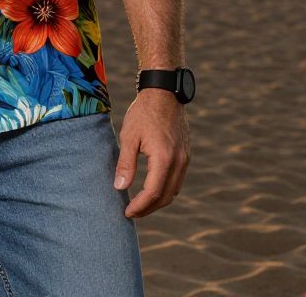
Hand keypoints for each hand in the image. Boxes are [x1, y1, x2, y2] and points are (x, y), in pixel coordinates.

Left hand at [113, 88, 190, 217]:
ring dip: (158, 201)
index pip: (153, 193)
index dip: (140, 206)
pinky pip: (178, 180)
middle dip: (149, 208)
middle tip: (132, 212)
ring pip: (174, 190)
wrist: (164, 93)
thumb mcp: (129, 136)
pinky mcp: (186, 155)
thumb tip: (120, 188)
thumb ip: (125, 163)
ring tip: (140, 204)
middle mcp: (179, 162)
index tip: (127, 212)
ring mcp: (185, 159)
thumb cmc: (144, 112)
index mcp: (164, 159)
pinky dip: (166, 189)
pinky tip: (152, 188)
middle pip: (166, 197)